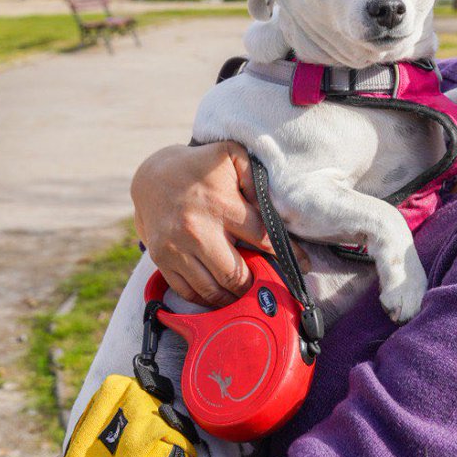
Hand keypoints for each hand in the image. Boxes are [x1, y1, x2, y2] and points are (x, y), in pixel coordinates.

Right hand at [132, 142, 273, 306]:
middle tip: (269, 286)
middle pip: (236, 275)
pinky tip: (221, 296)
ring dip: (233, 298)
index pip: (263, 238)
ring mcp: (176, 248)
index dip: (287, 255)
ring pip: (212, 289)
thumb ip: (255, 178)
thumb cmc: (201, 167)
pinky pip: (187, 291)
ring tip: (247, 294)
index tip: (303, 266)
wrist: (153, 175)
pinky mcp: (161, 259)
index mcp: (221, 206)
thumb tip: (272, 206)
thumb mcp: (231, 156)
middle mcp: (198, 230)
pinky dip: (206, 300)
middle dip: (256, 286)